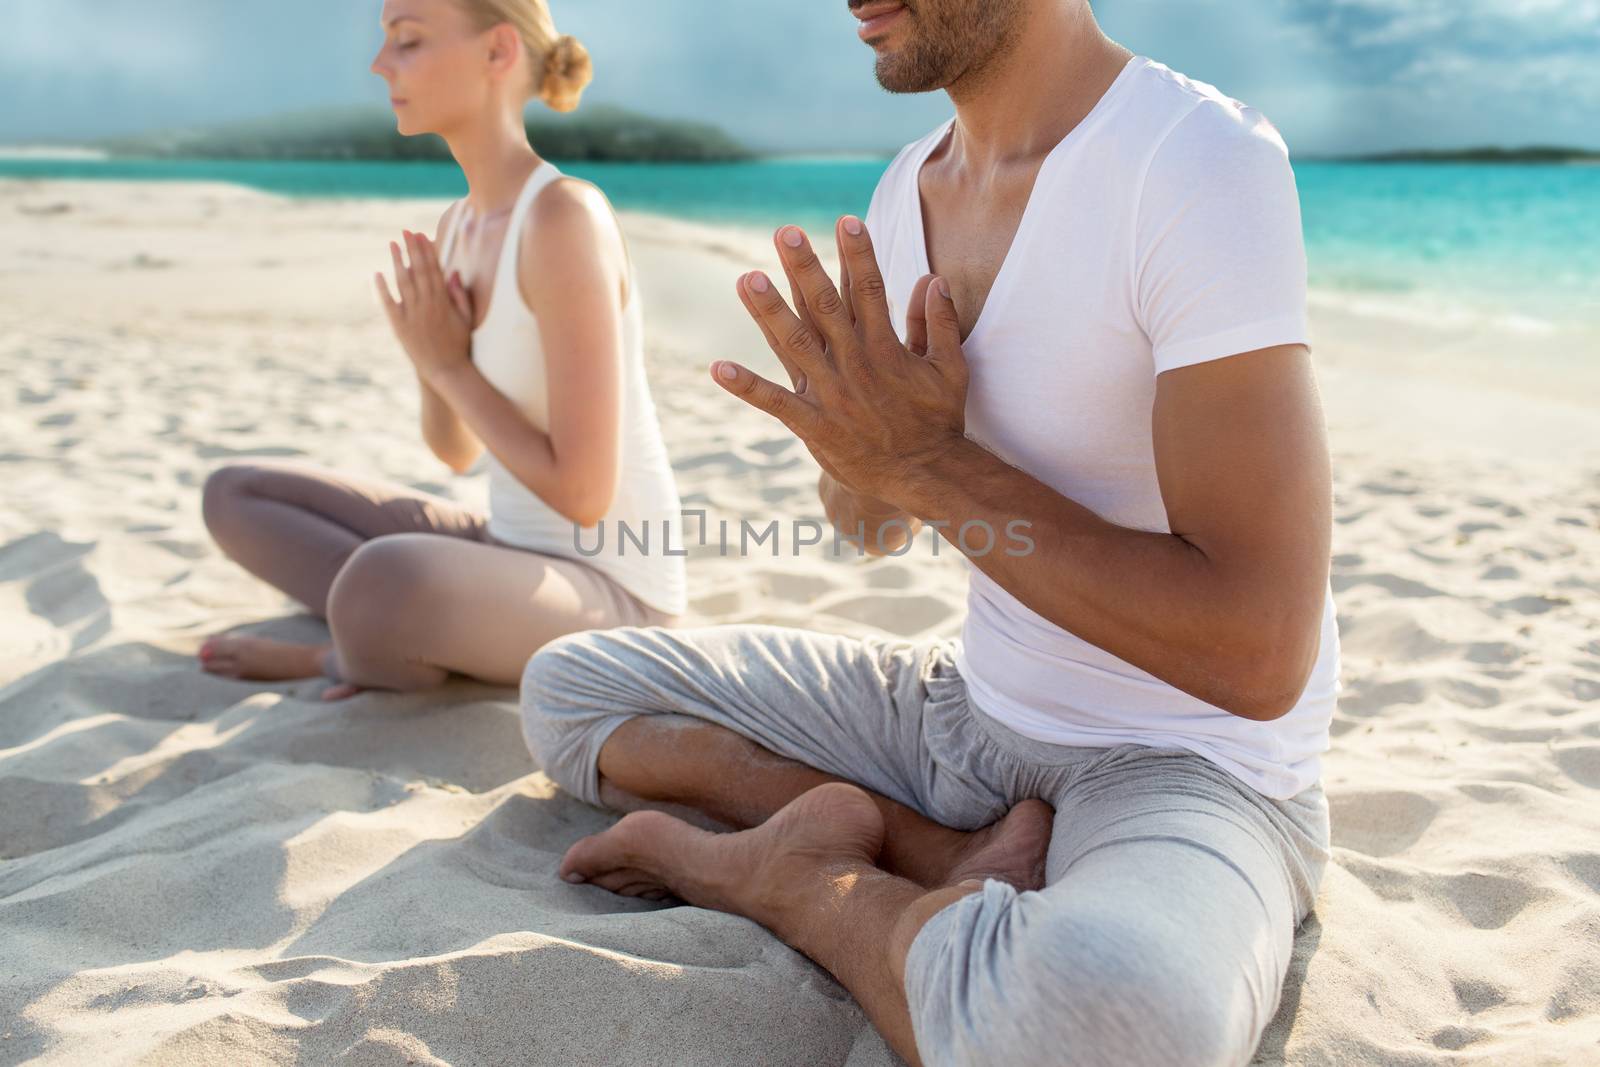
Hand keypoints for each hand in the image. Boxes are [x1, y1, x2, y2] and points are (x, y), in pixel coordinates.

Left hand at [375, 229, 475, 383]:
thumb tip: (453, 273)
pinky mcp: (399, 326)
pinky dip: (382, 289)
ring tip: (393, 245)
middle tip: (406, 232)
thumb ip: (459, 296)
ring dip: (398, 262)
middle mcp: (427, 305)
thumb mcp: (465, 319)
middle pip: (418, 271)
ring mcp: (412, 315)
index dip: (427, 251)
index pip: (434, 270)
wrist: (446, 371)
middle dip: (412, 250)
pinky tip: (377, 274)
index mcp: (443, 302)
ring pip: (403, 283)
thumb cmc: (458, 344)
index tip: (421, 235)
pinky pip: (388, 304)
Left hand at [718, 216, 967, 507]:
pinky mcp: (813, 424)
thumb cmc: (938, 421)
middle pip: (825, 306)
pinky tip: (717, 368)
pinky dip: (746, 386)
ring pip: (794, 344)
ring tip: (745, 279)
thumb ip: (938, 322)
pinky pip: (774, 402)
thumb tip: (932, 278)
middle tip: (785, 232)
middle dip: (805, 267)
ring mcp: (831, 393)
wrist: (925, 476)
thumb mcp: (949, 368)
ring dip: (769, 311)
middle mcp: (854, 363)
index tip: (846, 221)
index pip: (870, 289)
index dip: (858, 255)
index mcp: (886, 346)